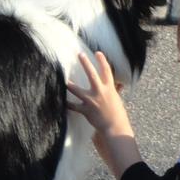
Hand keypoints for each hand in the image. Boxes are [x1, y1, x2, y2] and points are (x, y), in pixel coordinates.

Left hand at [65, 52, 141, 177]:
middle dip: (86, 63)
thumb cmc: (117, 114)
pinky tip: (61, 101)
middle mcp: (100, 92)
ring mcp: (92, 101)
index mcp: (109, 88)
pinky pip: (73, 106)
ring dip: (69, 85)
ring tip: (63, 79)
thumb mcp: (117, 100)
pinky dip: (67, 104)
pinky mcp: (86, 110)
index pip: (106, 71)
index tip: (97, 53)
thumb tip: (119, 84)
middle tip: (79, 55)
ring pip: (77, 90)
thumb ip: (115, 90)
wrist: (115, 127)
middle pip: (92, 74)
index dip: (102, 61)